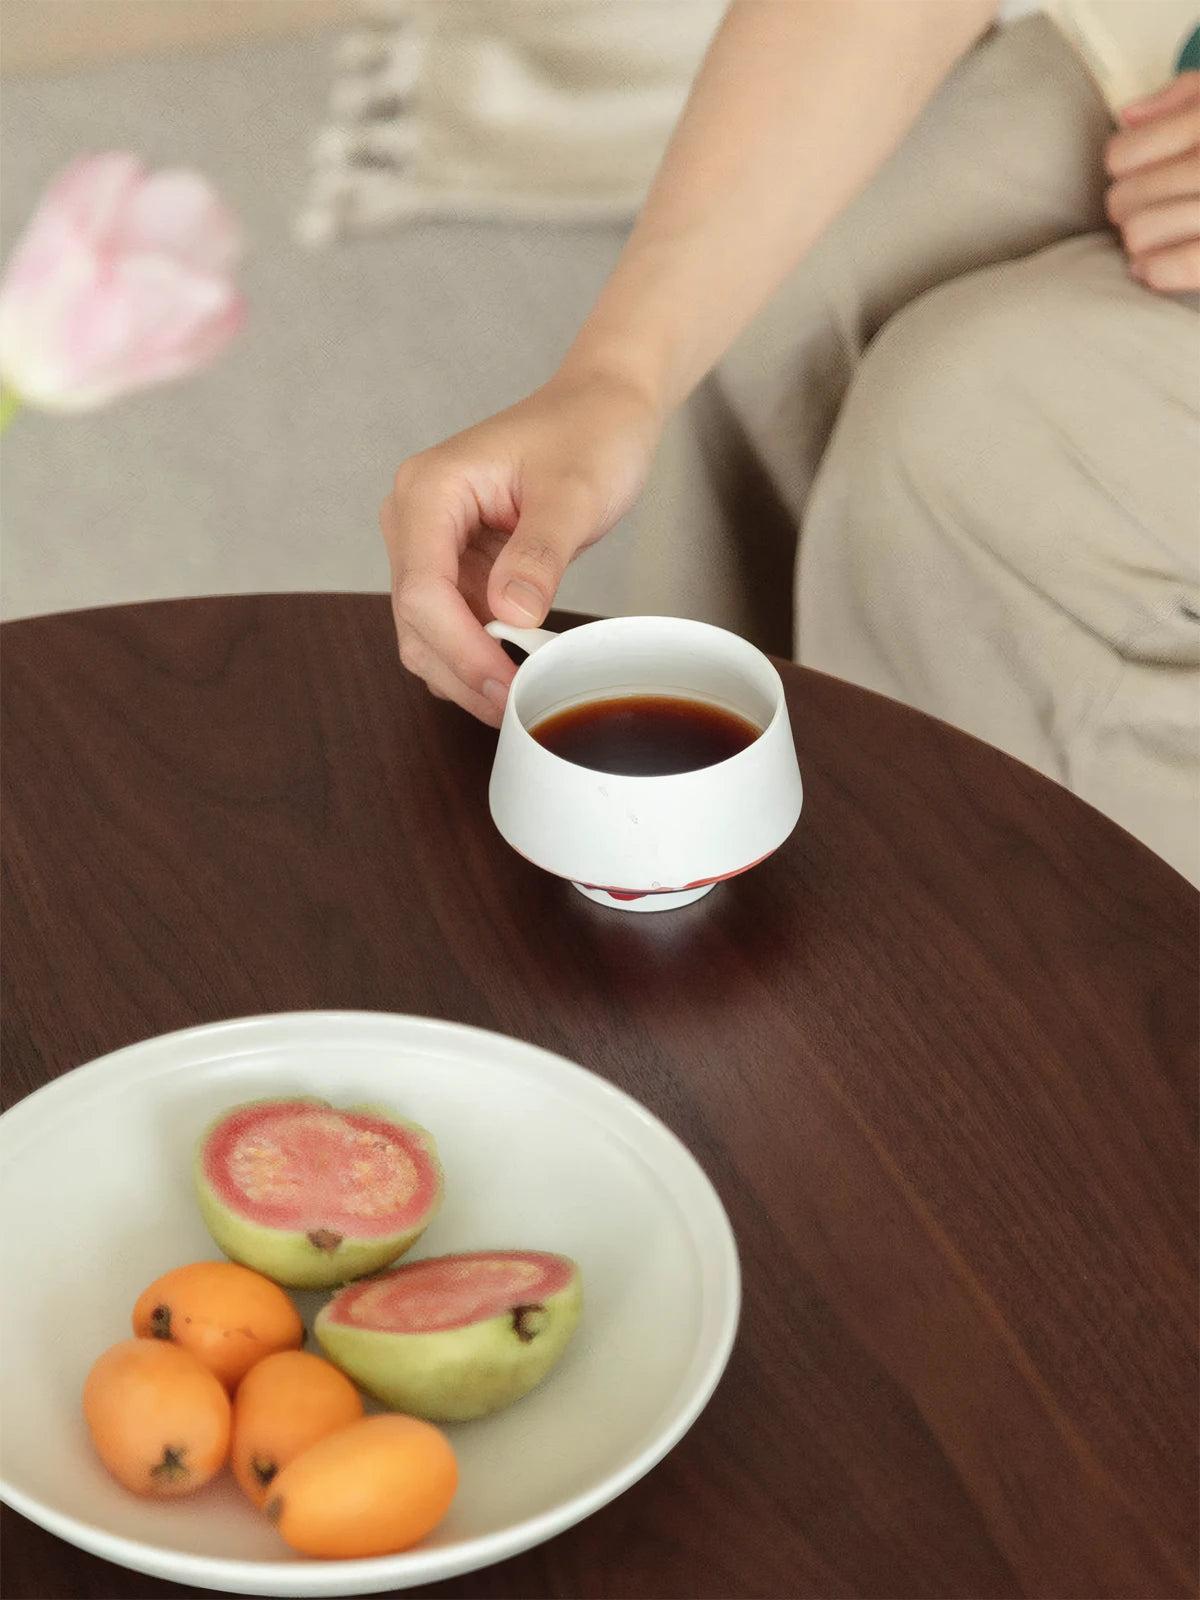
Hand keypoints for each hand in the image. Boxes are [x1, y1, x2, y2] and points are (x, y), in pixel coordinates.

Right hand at [380, 369, 661, 724]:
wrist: (602, 410)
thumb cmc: (589, 433)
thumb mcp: (575, 492)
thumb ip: (541, 553)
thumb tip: (510, 615)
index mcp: (429, 491)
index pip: (421, 590)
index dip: (460, 648)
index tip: (506, 684)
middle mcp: (414, 519)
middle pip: (415, 622)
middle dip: (461, 670)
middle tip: (517, 705)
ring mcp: (431, 547)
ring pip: (426, 635)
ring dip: (466, 672)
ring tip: (520, 696)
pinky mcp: (456, 568)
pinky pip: (453, 628)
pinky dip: (478, 657)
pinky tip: (516, 672)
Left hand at [1105, 71, 1199, 292]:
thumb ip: (1184, 97)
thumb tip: (1131, 117)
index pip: (1122, 156)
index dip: (1124, 166)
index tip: (1138, 169)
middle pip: (1124, 200)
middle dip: (1128, 208)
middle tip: (1147, 208)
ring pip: (1141, 234)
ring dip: (1140, 241)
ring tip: (1152, 237)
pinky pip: (1184, 265)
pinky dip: (1157, 270)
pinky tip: (1152, 268)